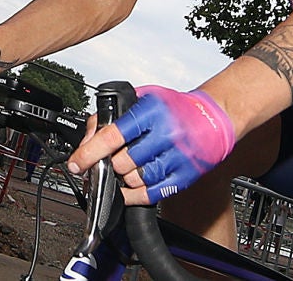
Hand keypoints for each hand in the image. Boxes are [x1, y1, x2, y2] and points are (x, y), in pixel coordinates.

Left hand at [68, 85, 234, 204]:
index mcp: (153, 111)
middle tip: (111, 160)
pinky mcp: (185, 176)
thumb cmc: (176, 107)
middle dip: (110, 164)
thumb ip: (112, 115)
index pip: (113, 135)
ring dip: (124, 178)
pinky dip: (134, 194)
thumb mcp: (143, 98)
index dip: (89, 153)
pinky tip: (131, 186)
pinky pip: (150, 195)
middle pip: (122, 163)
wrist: (215, 118)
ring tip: (129, 166)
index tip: (76, 164)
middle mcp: (166, 134)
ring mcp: (177, 157)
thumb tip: (87, 140)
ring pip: (135, 180)